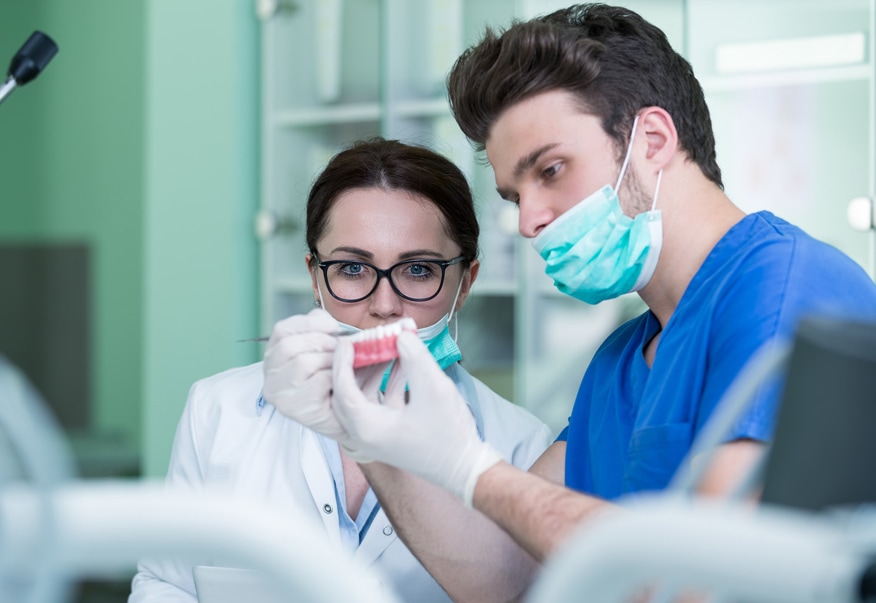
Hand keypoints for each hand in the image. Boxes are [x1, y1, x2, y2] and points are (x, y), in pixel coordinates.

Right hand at [262, 308, 345, 438]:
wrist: (349, 414)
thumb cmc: (337, 378)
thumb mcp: (328, 347)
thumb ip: (326, 330)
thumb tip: (333, 325)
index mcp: (274, 354)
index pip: (281, 330)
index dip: (310, 324)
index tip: (334, 328)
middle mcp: (270, 374)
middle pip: (289, 346)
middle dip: (322, 343)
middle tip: (340, 350)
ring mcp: (279, 394)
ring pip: (303, 362)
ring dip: (330, 361)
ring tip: (339, 368)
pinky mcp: (294, 408)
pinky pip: (318, 381)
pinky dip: (334, 378)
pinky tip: (336, 385)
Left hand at [331, 331, 502, 505]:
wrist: (467, 470)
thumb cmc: (450, 437)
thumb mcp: (434, 388)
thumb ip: (415, 357)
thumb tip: (400, 335)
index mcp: (367, 428)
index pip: (342, 388)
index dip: (344, 360)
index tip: (351, 339)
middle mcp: (365, 435)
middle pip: (347, 392)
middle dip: (356, 363)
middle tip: (367, 341)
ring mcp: (376, 436)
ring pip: (363, 396)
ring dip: (373, 370)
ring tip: (388, 347)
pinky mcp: (390, 433)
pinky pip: (379, 402)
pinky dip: (387, 382)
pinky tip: (403, 363)